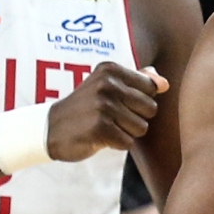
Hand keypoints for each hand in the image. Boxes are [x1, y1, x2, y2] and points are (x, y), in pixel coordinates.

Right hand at [45, 62, 167, 161]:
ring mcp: (103, 105)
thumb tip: (164, 83)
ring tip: (105, 126)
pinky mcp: (99, 128)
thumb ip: (139, 80)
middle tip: (111, 118)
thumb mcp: (108, 86)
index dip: (139, 102)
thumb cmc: (86, 108)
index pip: (151, 88)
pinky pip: (128, 142)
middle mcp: (107, 84)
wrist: (50, 128)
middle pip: (150, 109)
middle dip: (135, 119)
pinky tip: (99, 137)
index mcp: (111, 69)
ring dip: (126, 133)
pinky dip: (116, 144)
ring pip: (141, 127)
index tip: (117, 103)